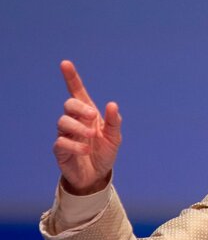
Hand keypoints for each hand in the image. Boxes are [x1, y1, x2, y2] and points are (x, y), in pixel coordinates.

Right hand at [52, 60, 121, 194]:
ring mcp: (66, 134)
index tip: (65, 63)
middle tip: (93, 117)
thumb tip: (113, 104)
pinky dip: (74, 145)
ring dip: (78, 127)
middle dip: (80, 108)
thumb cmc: (104, 152)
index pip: (77, 92)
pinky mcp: (60, 149)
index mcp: (88, 114)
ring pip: (62, 121)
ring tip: (92, 136)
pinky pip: (61, 142)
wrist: (96, 176)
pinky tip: (85, 150)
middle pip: (69, 104)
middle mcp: (75, 121)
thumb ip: (114, 121)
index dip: (71, 78)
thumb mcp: (115, 137)